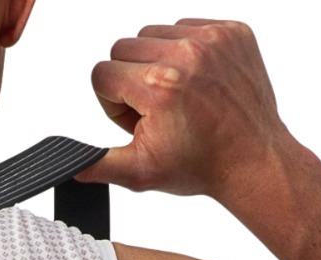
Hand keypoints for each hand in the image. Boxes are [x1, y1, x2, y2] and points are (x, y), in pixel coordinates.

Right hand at [74, 19, 293, 201]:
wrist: (252, 159)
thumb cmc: (200, 165)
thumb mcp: (139, 173)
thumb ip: (97, 164)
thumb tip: (68, 162)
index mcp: (159, 86)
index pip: (101, 74)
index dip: (111, 104)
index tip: (136, 121)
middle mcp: (185, 55)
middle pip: (123, 48)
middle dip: (130, 79)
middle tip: (154, 110)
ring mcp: (213, 38)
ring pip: (153, 33)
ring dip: (154, 62)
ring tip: (175, 95)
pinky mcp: (232, 31)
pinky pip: (186, 25)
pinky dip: (183, 51)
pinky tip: (195, 82)